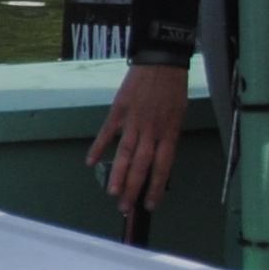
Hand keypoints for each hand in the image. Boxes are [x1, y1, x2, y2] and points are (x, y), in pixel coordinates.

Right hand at [85, 60, 190, 221]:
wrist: (161, 62)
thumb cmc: (173, 89)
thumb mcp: (178, 115)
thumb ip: (167, 137)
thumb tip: (158, 158)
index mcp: (169, 133)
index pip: (163, 167)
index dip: (156, 187)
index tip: (150, 205)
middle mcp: (152, 131)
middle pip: (142, 165)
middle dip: (133, 188)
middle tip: (125, 208)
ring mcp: (134, 121)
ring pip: (125, 153)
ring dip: (117, 175)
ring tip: (111, 193)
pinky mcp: (119, 110)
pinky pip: (107, 132)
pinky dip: (98, 147)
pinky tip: (91, 162)